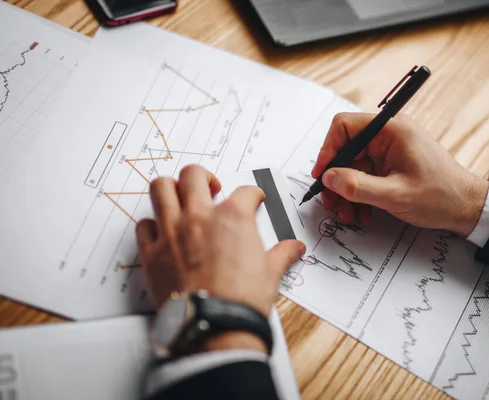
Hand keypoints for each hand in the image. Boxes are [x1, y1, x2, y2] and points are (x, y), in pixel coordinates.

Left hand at [136, 165, 305, 352]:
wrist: (215, 325)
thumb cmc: (242, 299)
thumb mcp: (271, 272)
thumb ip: (282, 253)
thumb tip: (294, 248)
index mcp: (232, 217)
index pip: (245, 191)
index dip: (253, 193)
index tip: (254, 198)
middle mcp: (199, 217)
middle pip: (194, 175)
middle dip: (204, 176)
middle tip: (211, 187)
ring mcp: (172, 232)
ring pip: (161, 188)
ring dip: (172, 187)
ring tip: (181, 197)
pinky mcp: (152, 253)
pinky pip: (143, 225)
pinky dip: (151, 224)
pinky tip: (161, 230)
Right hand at [312, 113, 488, 236]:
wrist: (467, 207)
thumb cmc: (440, 196)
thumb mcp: (394, 195)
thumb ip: (357, 186)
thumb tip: (329, 178)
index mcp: (391, 130)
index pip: (344, 127)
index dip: (328, 151)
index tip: (322, 175)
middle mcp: (388, 134)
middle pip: (346, 150)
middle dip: (337, 179)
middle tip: (332, 203)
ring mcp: (389, 149)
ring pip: (352, 166)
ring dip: (346, 191)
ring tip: (349, 214)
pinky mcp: (390, 163)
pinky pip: (364, 175)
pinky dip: (359, 193)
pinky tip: (362, 211)